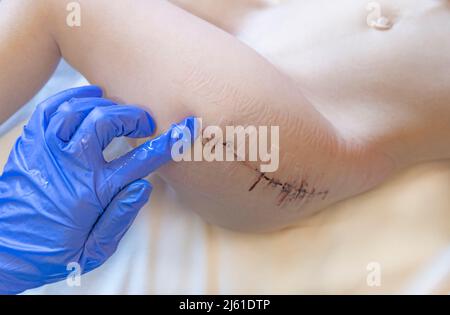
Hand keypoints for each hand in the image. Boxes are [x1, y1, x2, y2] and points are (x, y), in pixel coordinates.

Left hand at [0, 86, 196, 293]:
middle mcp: (71, 165)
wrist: (7, 250)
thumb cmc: (55, 251)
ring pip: (79, 110)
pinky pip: (51, 108)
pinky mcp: (31, 144)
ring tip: (117, 109)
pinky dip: (72, 97)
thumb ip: (121, 216)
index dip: (168, 142)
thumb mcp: (96, 249)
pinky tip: (87, 98)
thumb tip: (143, 186)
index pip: (141, 159)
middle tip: (143, 121)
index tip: (186, 128)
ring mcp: (48, 151)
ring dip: (104, 104)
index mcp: (93, 191)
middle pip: (106, 122)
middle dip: (132, 115)